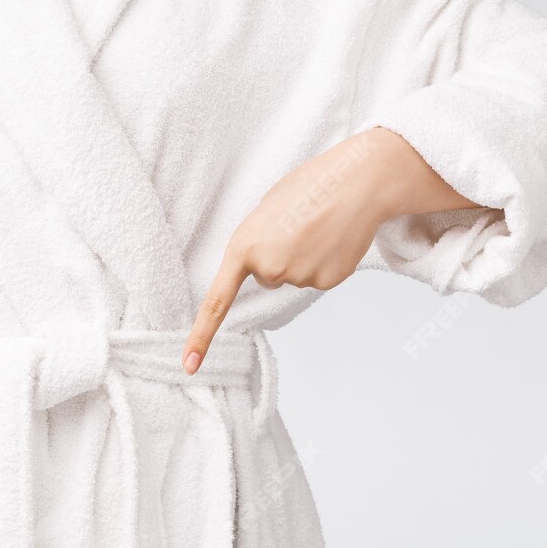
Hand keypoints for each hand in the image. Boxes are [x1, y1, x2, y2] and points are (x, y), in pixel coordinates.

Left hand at [181, 127, 472, 373]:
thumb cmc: (309, 187)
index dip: (201, 336)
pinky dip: (324, 261)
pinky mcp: (326, 282)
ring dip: (303, 256)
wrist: (356, 182)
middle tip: (297, 224)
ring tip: (317, 225)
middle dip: (279, 254)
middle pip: (267, 278)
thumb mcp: (268, 209)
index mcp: (243, 245)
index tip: (189, 365)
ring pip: (293, 277)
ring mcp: (298, 277)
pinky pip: (316, 278)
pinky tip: (333, 239)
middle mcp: (268, 267)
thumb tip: (268, 269)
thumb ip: (257, 242)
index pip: (217, 300)